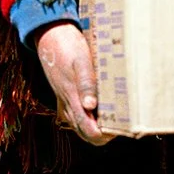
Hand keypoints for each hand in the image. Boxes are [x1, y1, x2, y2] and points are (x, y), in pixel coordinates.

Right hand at [34, 22, 111, 144]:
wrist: (50, 37)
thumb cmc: (68, 48)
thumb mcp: (80, 61)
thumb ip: (86, 83)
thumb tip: (90, 106)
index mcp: (72, 100)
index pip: (90, 132)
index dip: (107, 135)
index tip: (122, 127)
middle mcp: (68, 106)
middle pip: (88, 134)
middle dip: (105, 134)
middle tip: (123, 122)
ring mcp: (66, 102)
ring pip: (83, 126)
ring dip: (99, 126)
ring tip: (117, 115)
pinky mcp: (66, 97)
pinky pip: (79, 115)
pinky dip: (92, 117)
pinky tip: (104, 106)